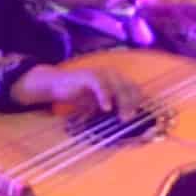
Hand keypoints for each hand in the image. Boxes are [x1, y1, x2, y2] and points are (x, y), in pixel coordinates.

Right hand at [17, 63, 137, 124]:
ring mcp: (102, 73)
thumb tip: (125, 121)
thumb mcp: (98, 104)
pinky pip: (101, 85)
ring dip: (123, 103)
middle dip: (132, 105)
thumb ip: (112, 109)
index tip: (138, 117)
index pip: (135, 90)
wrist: (56, 85)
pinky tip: (106, 108)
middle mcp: (113, 75)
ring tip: (122, 117)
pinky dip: (105, 97)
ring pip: (119, 87)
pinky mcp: (89, 75)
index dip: (139, 102)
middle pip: (131, 88)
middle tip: (129, 119)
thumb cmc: (79, 96)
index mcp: (117, 80)